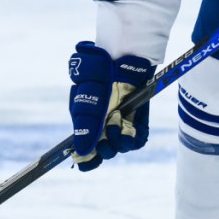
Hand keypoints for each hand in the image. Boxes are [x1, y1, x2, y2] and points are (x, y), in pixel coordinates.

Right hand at [68, 42, 153, 171]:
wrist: (122, 58)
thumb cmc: (99, 74)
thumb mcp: (88, 97)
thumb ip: (85, 123)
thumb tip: (80, 151)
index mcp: (86, 124)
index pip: (85, 153)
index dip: (87, 161)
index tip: (88, 161)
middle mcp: (102, 127)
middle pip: (104, 152)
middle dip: (105, 148)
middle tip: (106, 130)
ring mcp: (121, 124)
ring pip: (121, 148)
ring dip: (119, 141)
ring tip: (117, 119)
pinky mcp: (137, 121)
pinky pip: (138, 140)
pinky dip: (134, 137)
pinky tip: (130, 124)